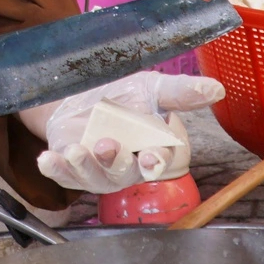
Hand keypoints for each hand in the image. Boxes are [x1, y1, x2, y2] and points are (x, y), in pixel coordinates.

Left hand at [34, 71, 223, 193]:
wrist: (83, 91)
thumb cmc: (122, 94)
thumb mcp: (151, 86)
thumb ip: (179, 92)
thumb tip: (216, 89)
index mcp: (150, 148)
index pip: (158, 160)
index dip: (156, 161)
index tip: (152, 156)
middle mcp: (125, 165)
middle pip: (124, 172)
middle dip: (117, 162)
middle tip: (109, 145)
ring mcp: (96, 169)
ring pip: (93, 177)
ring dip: (84, 166)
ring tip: (77, 149)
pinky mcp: (69, 165)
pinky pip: (63, 174)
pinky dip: (54, 168)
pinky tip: (47, 159)